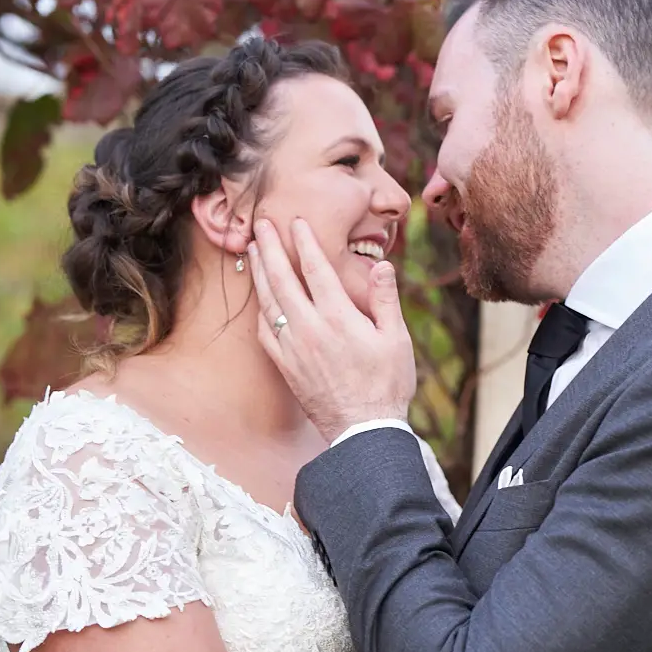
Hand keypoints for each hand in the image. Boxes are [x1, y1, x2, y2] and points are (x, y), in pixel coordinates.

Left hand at [249, 217, 415, 442]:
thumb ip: (385, 299)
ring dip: (259, 272)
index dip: (304, 241)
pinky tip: (260, 298)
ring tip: (254, 250)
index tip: (296, 220)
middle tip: (261, 223)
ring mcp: (293, 347)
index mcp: (339, 317)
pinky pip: (265, 331)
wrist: (363, 430)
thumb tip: (381, 264)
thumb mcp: (397, 339)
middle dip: (270, 247)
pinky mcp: (285, 365)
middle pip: (282, 278)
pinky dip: (260, 309)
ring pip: (268, 302)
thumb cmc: (387, 384)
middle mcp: (310, 328)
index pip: (316, 268)